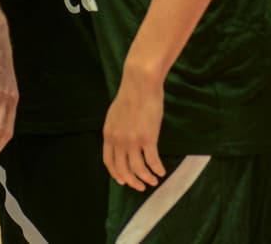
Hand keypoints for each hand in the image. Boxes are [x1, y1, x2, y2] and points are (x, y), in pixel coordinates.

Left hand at [102, 65, 166, 190]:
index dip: (116, 174)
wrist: (140, 83)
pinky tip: (161, 171)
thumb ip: (116, 129)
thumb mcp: (115, 114)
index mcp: (108, 134)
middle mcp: (118, 140)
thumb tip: (121, 140)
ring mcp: (133, 141)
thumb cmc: (131, 94)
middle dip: (132, 181)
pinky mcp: (148, 138)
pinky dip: (157, 169)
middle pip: (123, 170)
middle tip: (140, 186)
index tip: (123, 181)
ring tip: (154, 181)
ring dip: (146, 178)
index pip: (109, 162)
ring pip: (138, 169)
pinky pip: (152, 161)